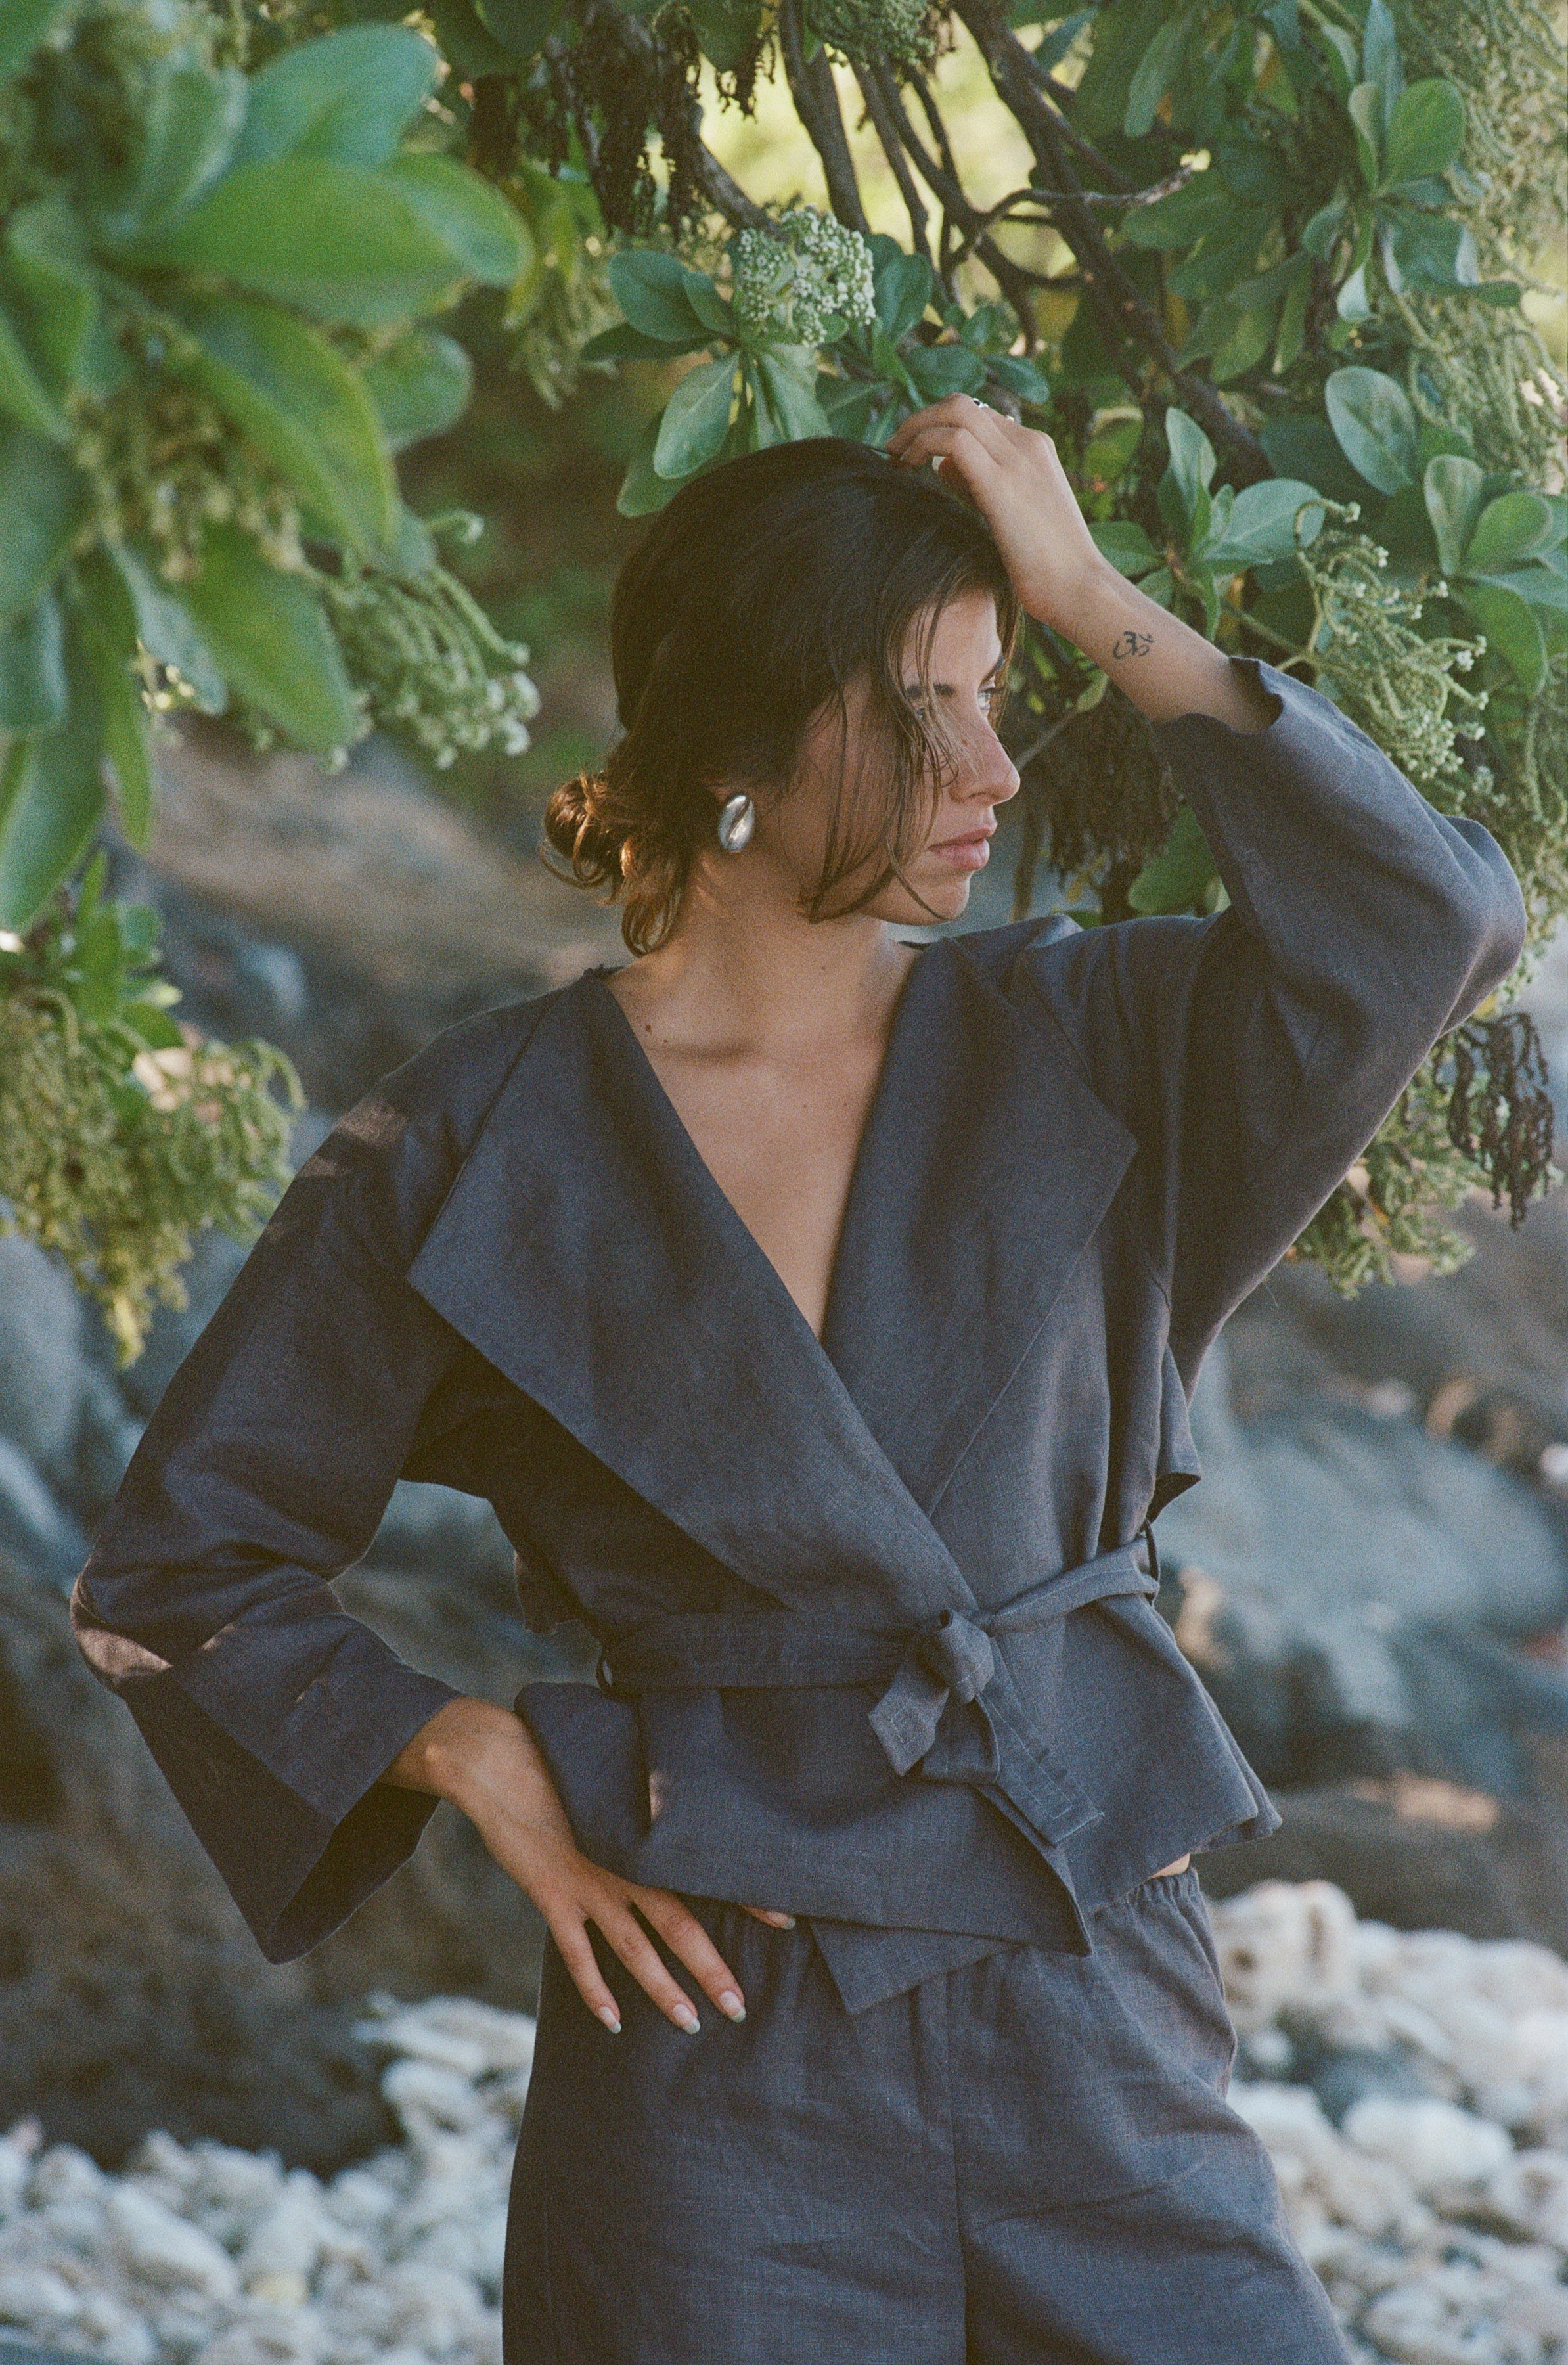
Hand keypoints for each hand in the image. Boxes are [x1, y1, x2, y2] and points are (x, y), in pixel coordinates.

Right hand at [388, 1698, 792, 2033]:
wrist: (501, 1763)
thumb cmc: (565, 1764)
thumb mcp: (616, 1779)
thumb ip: (648, 1807)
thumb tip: (684, 1817)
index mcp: (646, 1835)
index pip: (709, 1871)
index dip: (748, 1899)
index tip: (787, 1922)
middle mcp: (625, 1864)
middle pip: (680, 1926)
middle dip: (712, 1970)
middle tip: (740, 2007)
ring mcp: (588, 1883)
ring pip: (635, 1950)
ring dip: (663, 1990)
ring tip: (691, 2024)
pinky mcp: (551, 1896)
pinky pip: (577, 1954)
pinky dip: (595, 1991)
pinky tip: (613, 2020)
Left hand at [887, 396, 1108, 636]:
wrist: (1078, 587)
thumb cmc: (1046, 565)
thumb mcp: (1010, 514)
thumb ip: (979, 484)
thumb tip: (942, 466)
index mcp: (1035, 448)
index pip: (979, 416)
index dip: (940, 427)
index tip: (913, 452)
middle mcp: (1028, 443)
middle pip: (963, 403)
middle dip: (921, 418)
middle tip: (895, 447)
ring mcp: (1017, 459)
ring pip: (956, 411)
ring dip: (916, 428)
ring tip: (896, 457)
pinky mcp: (1002, 483)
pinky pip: (954, 442)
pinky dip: (924, 446)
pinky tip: (909, 469)